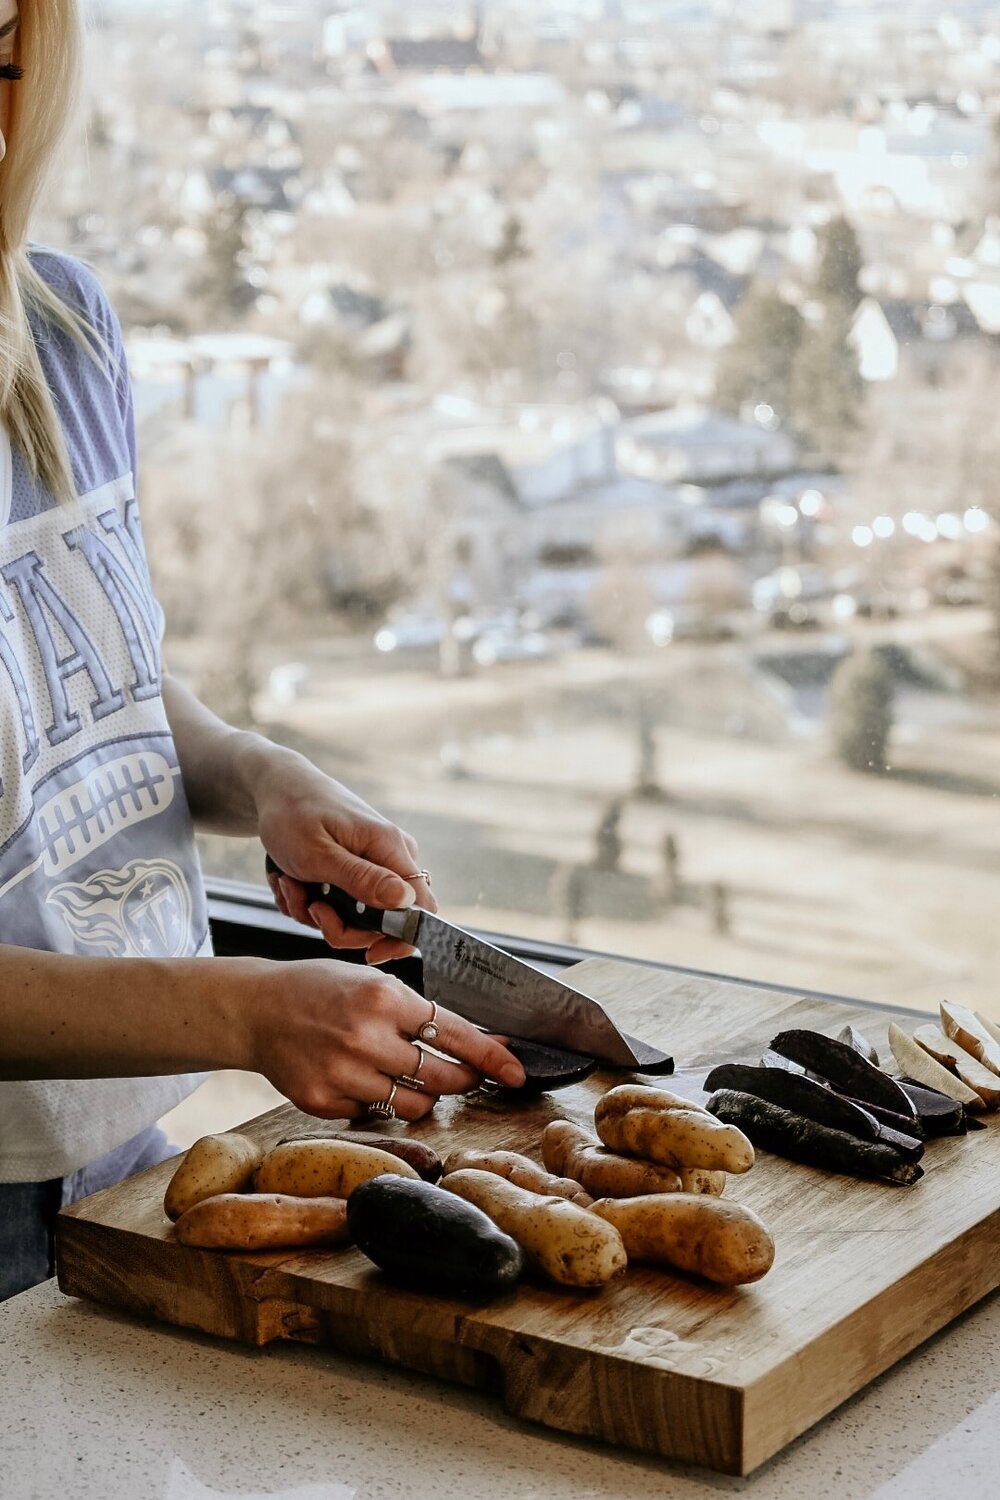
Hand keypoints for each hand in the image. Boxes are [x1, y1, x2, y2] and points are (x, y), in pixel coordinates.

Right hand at [250, 958, 524, 1118]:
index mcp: (383, 996)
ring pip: (412, 1106)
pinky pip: (372, 1114)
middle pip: (442, 1079)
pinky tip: (358, 1077)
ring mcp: (342, 1073)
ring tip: (405, 1076)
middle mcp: (365, 1036)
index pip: (454, 1033)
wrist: (255, 1009)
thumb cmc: (319, 989)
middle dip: (464, 1080)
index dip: (491, 1056)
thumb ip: (415, 1012)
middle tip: (467, 1077)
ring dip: (422, 1098)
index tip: (517, 1072)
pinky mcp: (321, 1102)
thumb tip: (472, 1041)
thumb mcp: (371, 983)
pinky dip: (376, 1101)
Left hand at [251, 751, 436, 963]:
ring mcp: (375, 863)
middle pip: (386, 921)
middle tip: (307, 906)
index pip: (423, 908)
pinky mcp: (358, 868)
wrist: (275, 787)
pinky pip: (342, 904)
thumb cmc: (292, 814)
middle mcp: (391, 857)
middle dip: (340, 924)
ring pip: (357, 916)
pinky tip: (291, 880)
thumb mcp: (318, 854)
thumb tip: (406, 901)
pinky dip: (312, 900)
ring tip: (289, 883)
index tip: (368, 953)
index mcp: (390, 849)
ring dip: (316, 911)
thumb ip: (361, 879)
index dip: (402, 939)